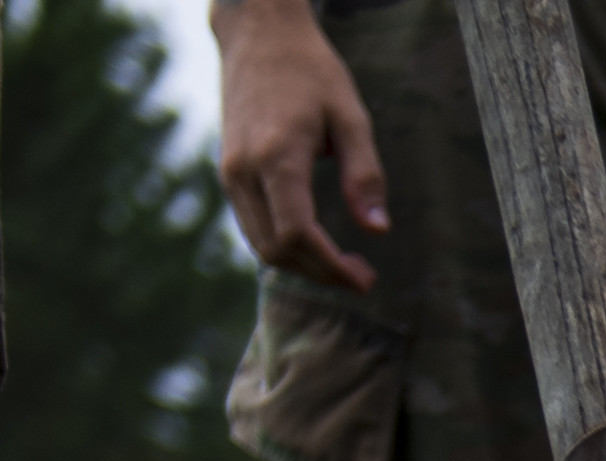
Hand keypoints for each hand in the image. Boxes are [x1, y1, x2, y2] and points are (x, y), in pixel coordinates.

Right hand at [214, 0, 389, 293]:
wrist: (258, 36)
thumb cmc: (311, 72)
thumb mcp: (351, 118)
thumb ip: (365, 175)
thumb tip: (378, 230)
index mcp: (276, 156)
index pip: (298, 234)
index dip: (331, 267)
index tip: (365, 278)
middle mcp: (243, 169)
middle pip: (276, 248)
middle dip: (320, 273)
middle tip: (362, 275)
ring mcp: (230, 171)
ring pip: (259, 243)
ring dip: (300, 264)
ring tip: (342, 264)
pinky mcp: (228, 170)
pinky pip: (251, 224)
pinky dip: (282, 244)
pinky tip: (315, 243)